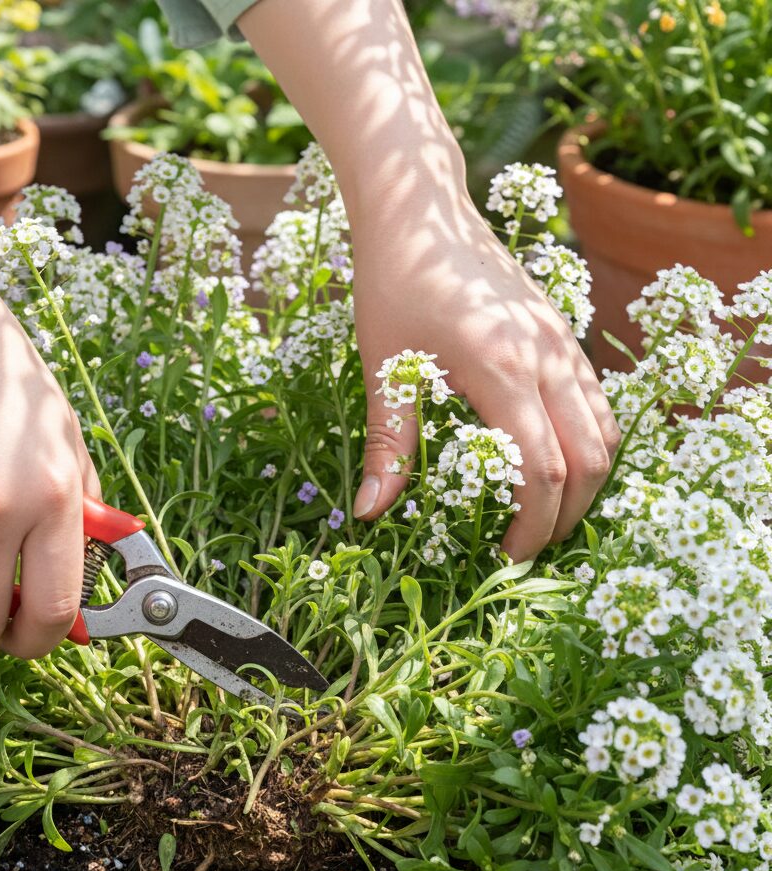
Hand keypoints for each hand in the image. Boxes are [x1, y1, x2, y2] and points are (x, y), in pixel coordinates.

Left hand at [349, 190, 619, 562]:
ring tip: (545, 514)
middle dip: (566, 515)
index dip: (531, 525)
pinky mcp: (562, 332)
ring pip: (605, 430)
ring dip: (586, 482)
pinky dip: (588, 443)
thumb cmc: (394, 282)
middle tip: (529, 547)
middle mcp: (547, 356)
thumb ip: (387, 445)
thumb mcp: (384, 368)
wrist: (421, 210)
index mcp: (502, 368)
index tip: (506, 557)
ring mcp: (562, 341)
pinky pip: (596, 401)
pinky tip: (553, 460)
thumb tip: (369, 513)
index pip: (541, 470)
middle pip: (590, 459)